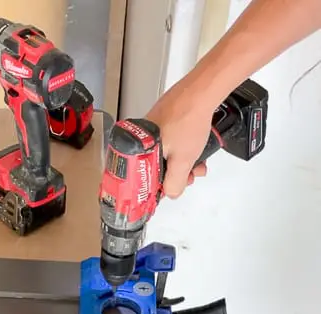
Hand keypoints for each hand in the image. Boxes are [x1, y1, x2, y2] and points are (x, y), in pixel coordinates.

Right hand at [145, 81, 214, 197]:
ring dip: (183, 161)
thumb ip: (175, 183)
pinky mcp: (164, 117)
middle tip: (190, 174)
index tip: (170, 188)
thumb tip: (171, 193)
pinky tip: (196, 147)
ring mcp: (153, 125)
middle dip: (177, 174)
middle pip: (156, 166)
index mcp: (139, 148)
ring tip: (198, 162)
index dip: (159, 186)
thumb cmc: (189, 120)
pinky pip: (171, 140)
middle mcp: (142, 136)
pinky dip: (183, 147)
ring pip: (166, 153)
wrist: (202, 92)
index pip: (142, 177)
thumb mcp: (183, 162)